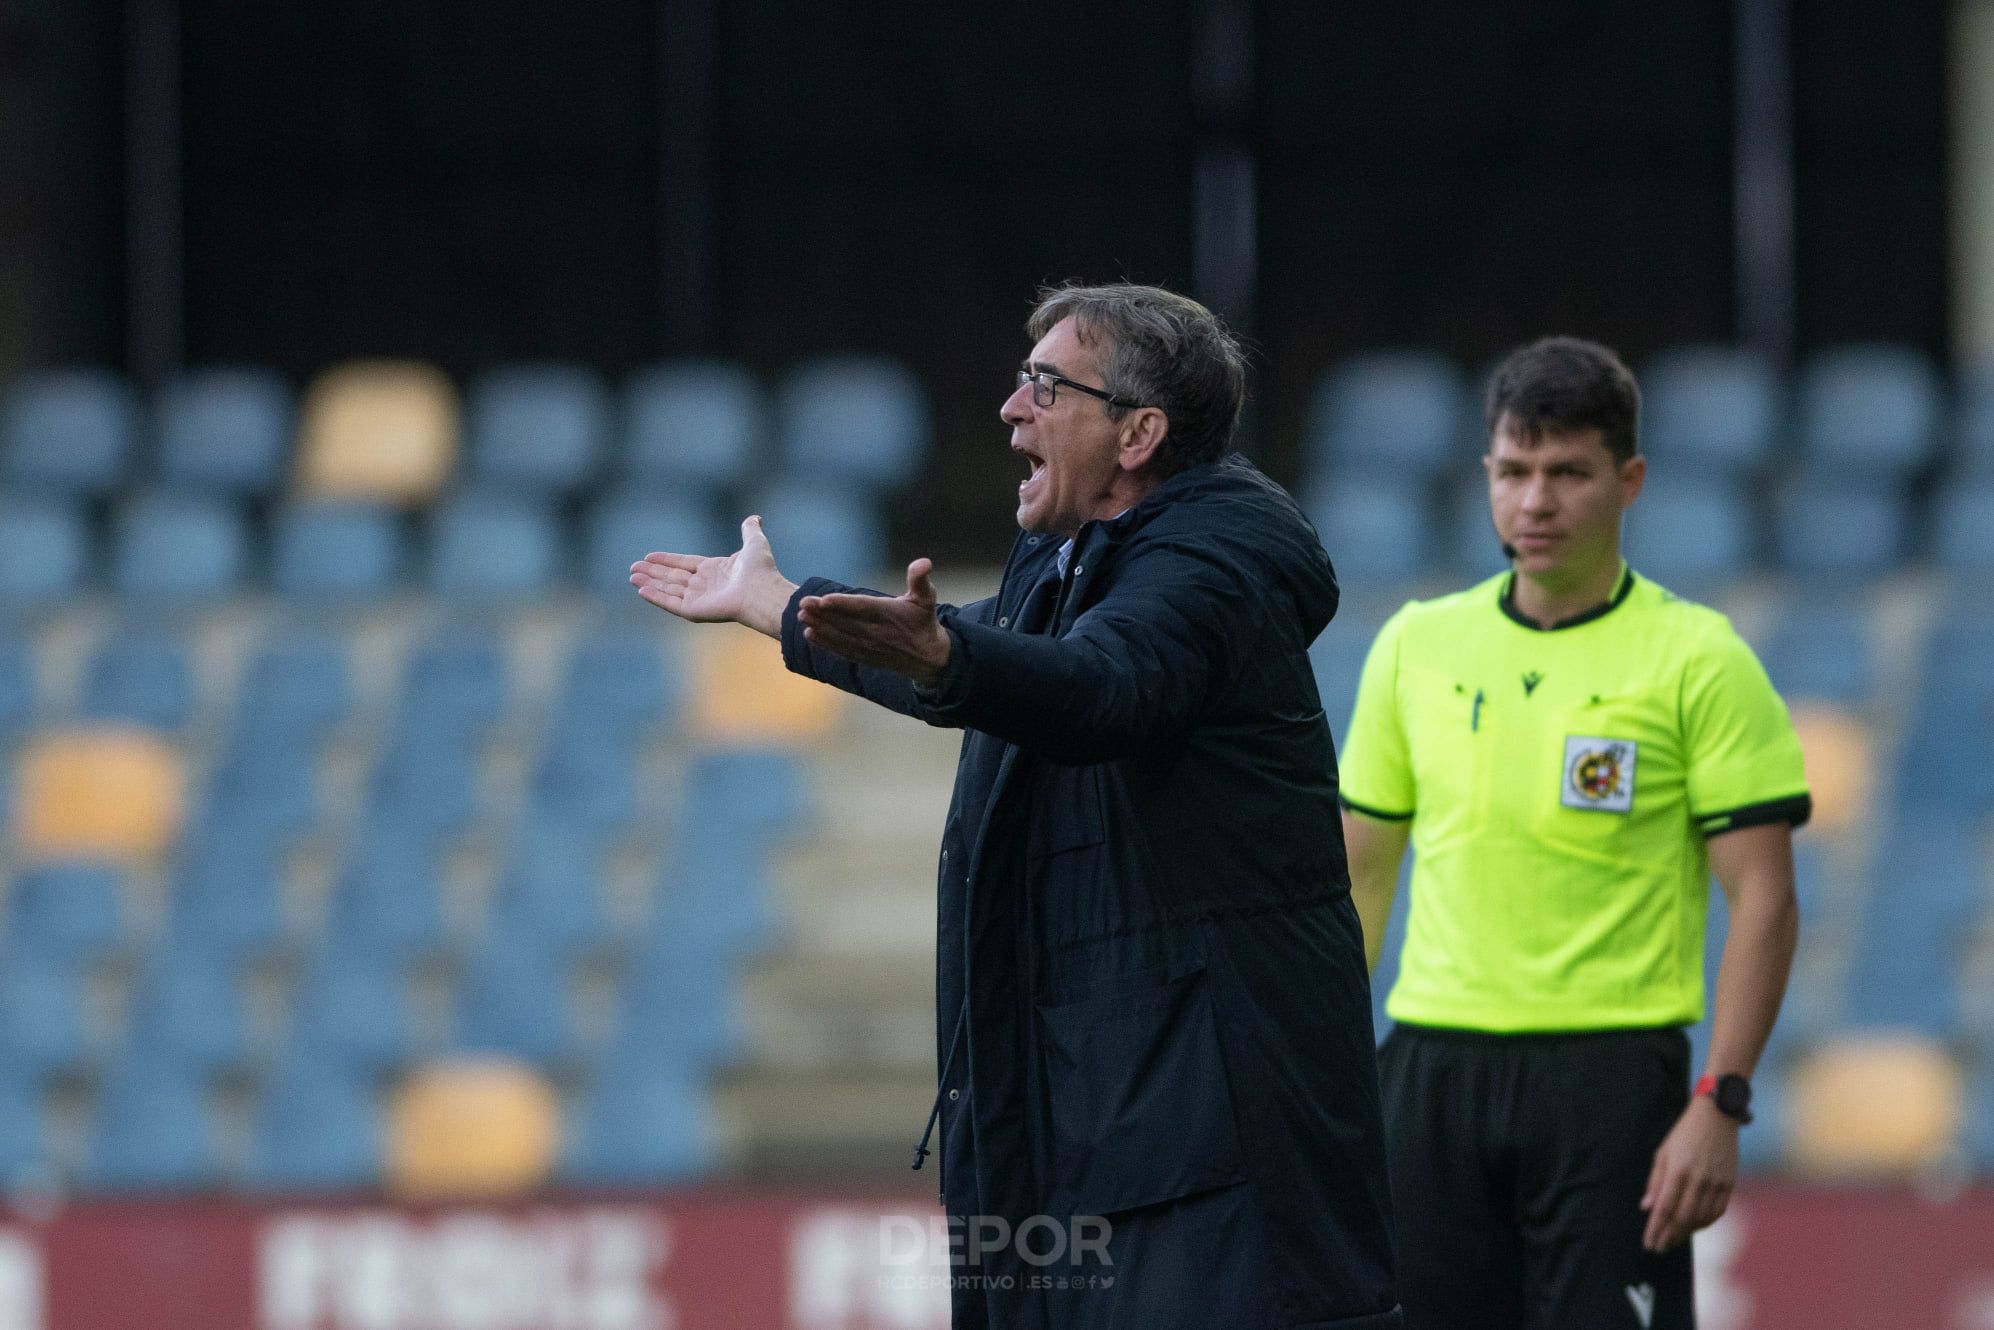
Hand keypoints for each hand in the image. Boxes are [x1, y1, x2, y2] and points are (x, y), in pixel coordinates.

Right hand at [629, 515, 796, 637]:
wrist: (762, 591)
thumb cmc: (760, 570)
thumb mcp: (754, 542)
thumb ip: (749, 530)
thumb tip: (755, 518)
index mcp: (715, 571)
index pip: (685, 564)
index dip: (667, 560)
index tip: (649, 556)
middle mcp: (705, 586)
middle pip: (673, 578)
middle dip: (652, 573)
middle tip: (633, 569)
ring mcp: (699, 599)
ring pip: (668, 590)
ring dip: (649, 583)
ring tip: (632, 577)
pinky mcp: (694, 611)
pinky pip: (671, 603)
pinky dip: (656, 597)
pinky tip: (641, 590)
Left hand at [796, 559, 951, 686]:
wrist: (928, 659)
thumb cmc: (923, 621)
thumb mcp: (927, 598)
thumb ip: (921, 580)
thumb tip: (924, 562)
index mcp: (889, 614)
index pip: (863, 608)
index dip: (843, 604)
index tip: (824, 599)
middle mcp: (876, 632)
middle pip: (845, 622)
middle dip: (822, 613)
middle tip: (802, 602)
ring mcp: (867, 646)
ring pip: (839, 636)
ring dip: (819, 626)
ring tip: (801, 616)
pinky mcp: (863, 656)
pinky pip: (840, 649)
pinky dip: (824, 643)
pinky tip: (809, 635)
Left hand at [1640, 1095, 1738, 1251]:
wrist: (1717, 1117)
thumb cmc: (1683, 1134)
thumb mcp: (1662, 1152)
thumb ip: (1655, 1182)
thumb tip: (1646, 1208)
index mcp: (1677, 1170)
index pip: (1664, 1208)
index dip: (1655, 1229)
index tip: (1648, 1243)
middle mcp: (1698, 1178)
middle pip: (1682, 1218)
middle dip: (1669, 1236)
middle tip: (1659, 1248)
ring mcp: (1716, 1182)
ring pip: (1701, 1218)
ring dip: (1686, 1233)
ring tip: (1673, 1240)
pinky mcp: (1729, 1183)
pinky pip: (1717, 1212)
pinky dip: (1704, 1223)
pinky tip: (1694, 1227)